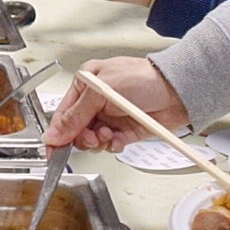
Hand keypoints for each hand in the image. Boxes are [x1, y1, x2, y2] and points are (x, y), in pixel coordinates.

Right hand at [44, 57, 187, 151]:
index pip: (64, 113)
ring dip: (99, 141)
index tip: (53, 151)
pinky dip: (113, 145)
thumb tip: (54, 133)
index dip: (58, 133)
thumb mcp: (101, 93)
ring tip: (110, 135)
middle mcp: (95, 101)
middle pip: (76, 130)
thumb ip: (75, 115)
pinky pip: (110, 145)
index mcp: (85, 85)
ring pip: (92, 140)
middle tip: (92, 137)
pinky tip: (120, 139)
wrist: (175, 90)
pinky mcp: (125, 130)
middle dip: (83, 137)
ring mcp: (110, 116)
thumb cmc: (142, 78)